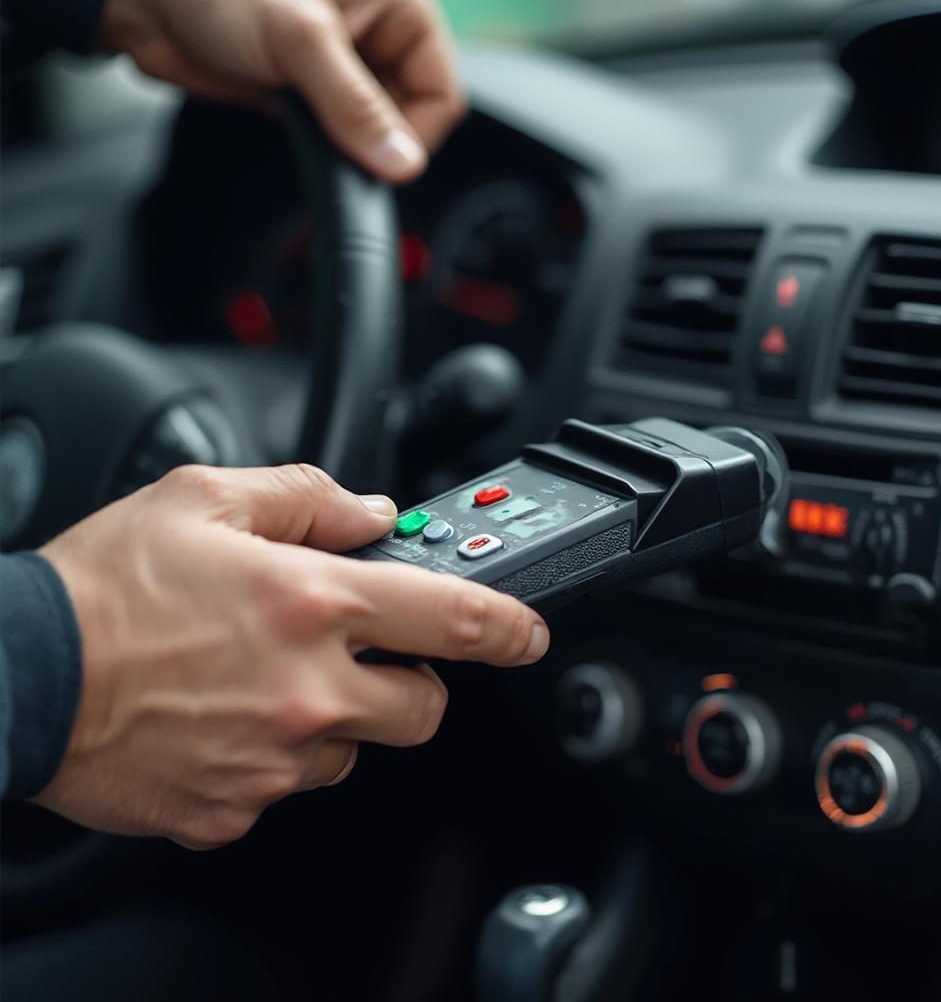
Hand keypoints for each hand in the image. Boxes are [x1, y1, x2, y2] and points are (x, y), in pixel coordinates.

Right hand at [37, 464, 547, 848]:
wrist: (19, 674)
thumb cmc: (105, 586)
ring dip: (335, 717)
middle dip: (415, 682)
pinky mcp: (235, 805)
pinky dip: (276, 755)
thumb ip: (308, 499)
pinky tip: (226, 718)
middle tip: (369, 656)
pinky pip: (290, 784)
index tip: (527, 634)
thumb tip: (372, 513)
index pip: (451, 618)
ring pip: (356, 749)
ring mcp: (273, 757)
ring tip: (266, 680)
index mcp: (311, 602)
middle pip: (424, 707)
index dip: (508, 626)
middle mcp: (305, 687)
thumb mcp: (205, 499)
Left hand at [98, 0, 464, 181]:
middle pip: (411, 114)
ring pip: (374, 129)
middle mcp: (377, 30)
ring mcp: (344, 63)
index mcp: (398, 0)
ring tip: (308, 120)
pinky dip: (323, 144)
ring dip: (348, 142)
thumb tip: (403, 162)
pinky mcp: (313, 89)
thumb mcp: (300, 39)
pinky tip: (295, 123)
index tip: (382, 161)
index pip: (440, 90)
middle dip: (379, 137)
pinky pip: (339, 134)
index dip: (416, 133)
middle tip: (339, 142)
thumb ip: (356, 106)